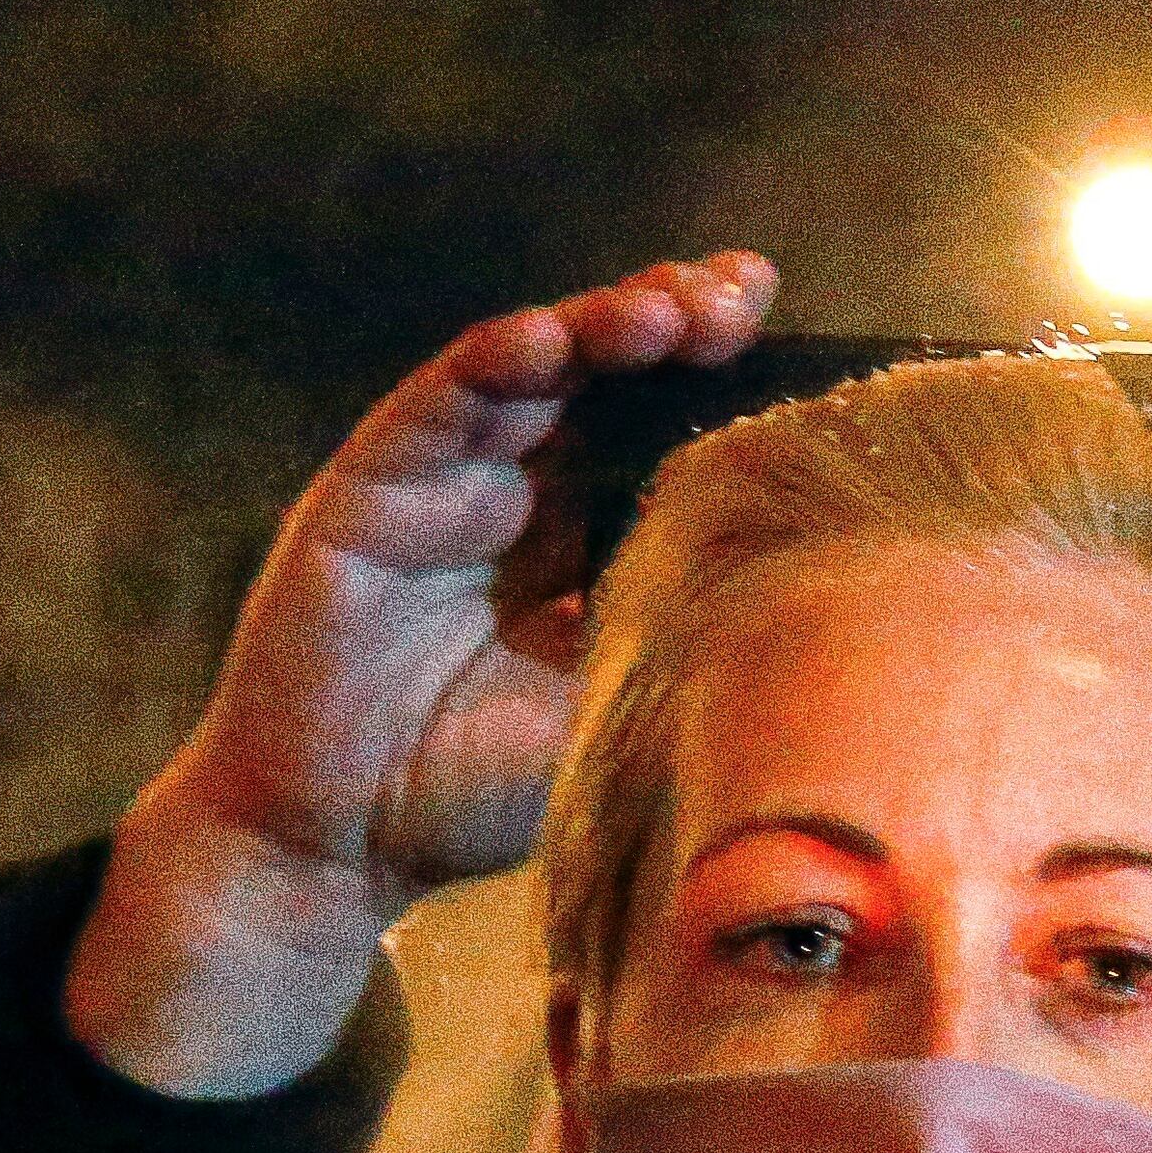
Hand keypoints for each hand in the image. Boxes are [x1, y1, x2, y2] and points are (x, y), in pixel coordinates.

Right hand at [71, 253, 777, 1095]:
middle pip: (602, 374)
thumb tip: (814, 581)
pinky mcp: (365, 495)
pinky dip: (490, 363)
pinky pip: (432, 407)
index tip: (781, 329)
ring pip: (526, 369)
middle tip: (737, 301)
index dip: (716, 373)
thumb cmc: (475, 795)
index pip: (658, 426)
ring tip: (665, 312)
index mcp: (580, 543)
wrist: (337, 851)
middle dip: (672, 322)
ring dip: (596, 324)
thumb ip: (679, 639)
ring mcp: (440, 488)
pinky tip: (546, 336)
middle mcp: (513, 496)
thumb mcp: (615, 711)